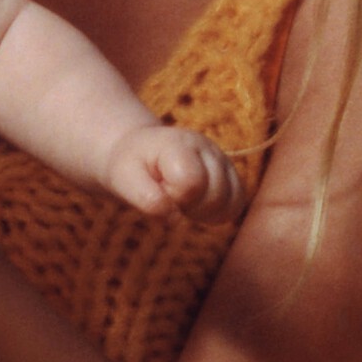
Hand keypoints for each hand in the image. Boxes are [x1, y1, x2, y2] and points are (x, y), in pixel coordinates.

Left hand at [103, 124, 245, 222]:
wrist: (142, 152)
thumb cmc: (132, 166)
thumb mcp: (124, 179)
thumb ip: (146, 198)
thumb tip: (174, 217)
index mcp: (180, 145)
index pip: (192, 183)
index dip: (173, 196)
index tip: (158, 187)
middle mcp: (208, 149)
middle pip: (215, 196)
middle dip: (188, 206)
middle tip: (169, 193)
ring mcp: (224, 161)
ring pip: (230, 203)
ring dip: (203, 212)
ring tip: (182, 198)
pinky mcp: (232, 175)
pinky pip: (237, 205)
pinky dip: (217, 213)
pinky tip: (196, 205)